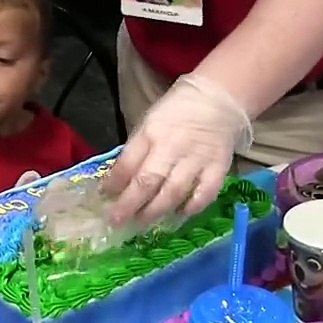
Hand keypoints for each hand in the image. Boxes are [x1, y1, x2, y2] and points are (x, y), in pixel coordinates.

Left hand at [103, 74, 250, 225]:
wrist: (216, 99)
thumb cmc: (175, 113)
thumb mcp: (147, 124)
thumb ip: (135, 152)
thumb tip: (118, 183)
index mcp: (150, 133)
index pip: (127, 163)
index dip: (113, 184)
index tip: (104, 199)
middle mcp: (172, 148)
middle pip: (148, 181)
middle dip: (129, 205)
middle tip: (117, 221)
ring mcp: (196, 160)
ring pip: (173, 191)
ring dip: (155, 211)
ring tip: (142, 223)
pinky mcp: (217, 168)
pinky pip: (204, 194)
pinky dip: (191, 208)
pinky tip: (179, 215)